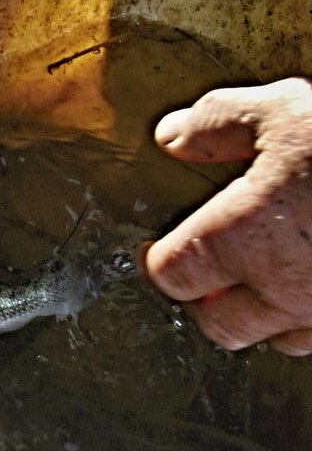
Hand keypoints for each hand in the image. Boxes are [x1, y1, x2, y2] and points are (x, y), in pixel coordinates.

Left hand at [145, 78, 311, 354]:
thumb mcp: (282, 109)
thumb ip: (217, 124)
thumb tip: (174, 136)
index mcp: (242, 238)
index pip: (172, 274)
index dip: (167, 259)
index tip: (172, 246)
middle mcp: (284, 287)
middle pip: (220, 325)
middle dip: (211, 301)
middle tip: (221, 270)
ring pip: (282, 341)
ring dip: (271, 314)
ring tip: (280, 272)